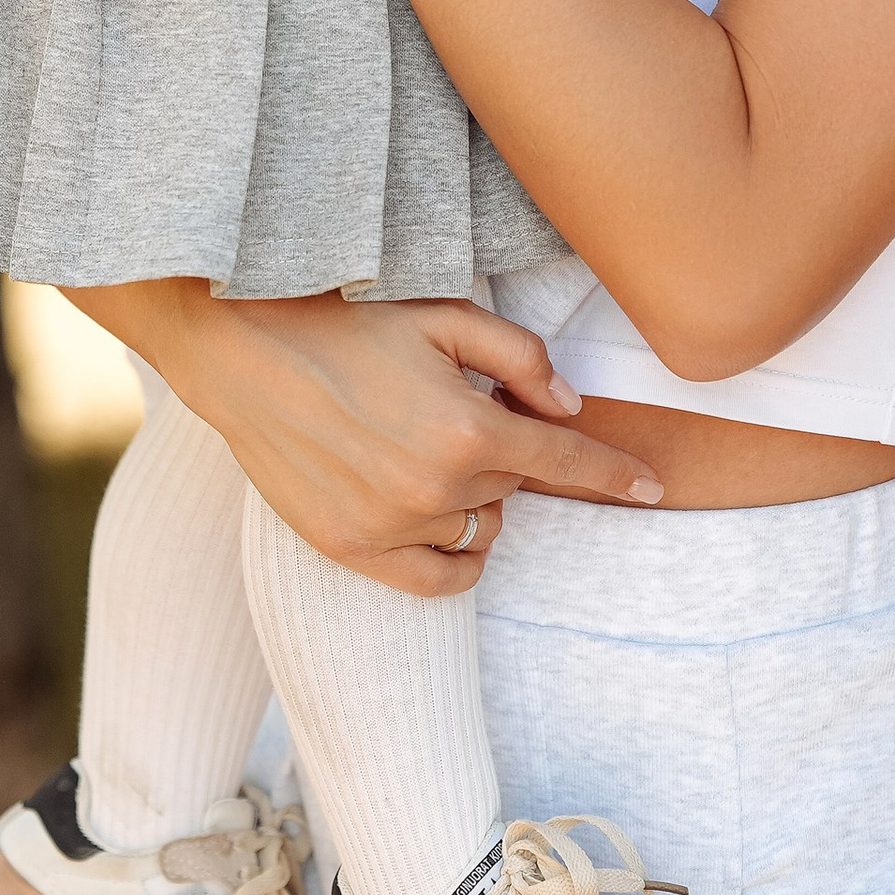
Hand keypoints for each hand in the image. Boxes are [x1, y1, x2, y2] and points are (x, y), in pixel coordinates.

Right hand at [65, 282, 666, 596]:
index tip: (653, 489)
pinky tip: (443, 522)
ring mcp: (391, 527)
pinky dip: (454, 558)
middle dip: (504, 454)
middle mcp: (436, 489)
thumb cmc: (346, 320)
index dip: (616, 476)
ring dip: (475, 498)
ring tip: (425, 449)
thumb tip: (571, 406)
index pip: (567, 466)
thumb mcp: (445, 315)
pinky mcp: (349, 549)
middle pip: (513, 489)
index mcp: (469, 429)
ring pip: (478, 529)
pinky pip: (435, 578)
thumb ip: (520, 358)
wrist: (242, 351)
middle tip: (454, 409)